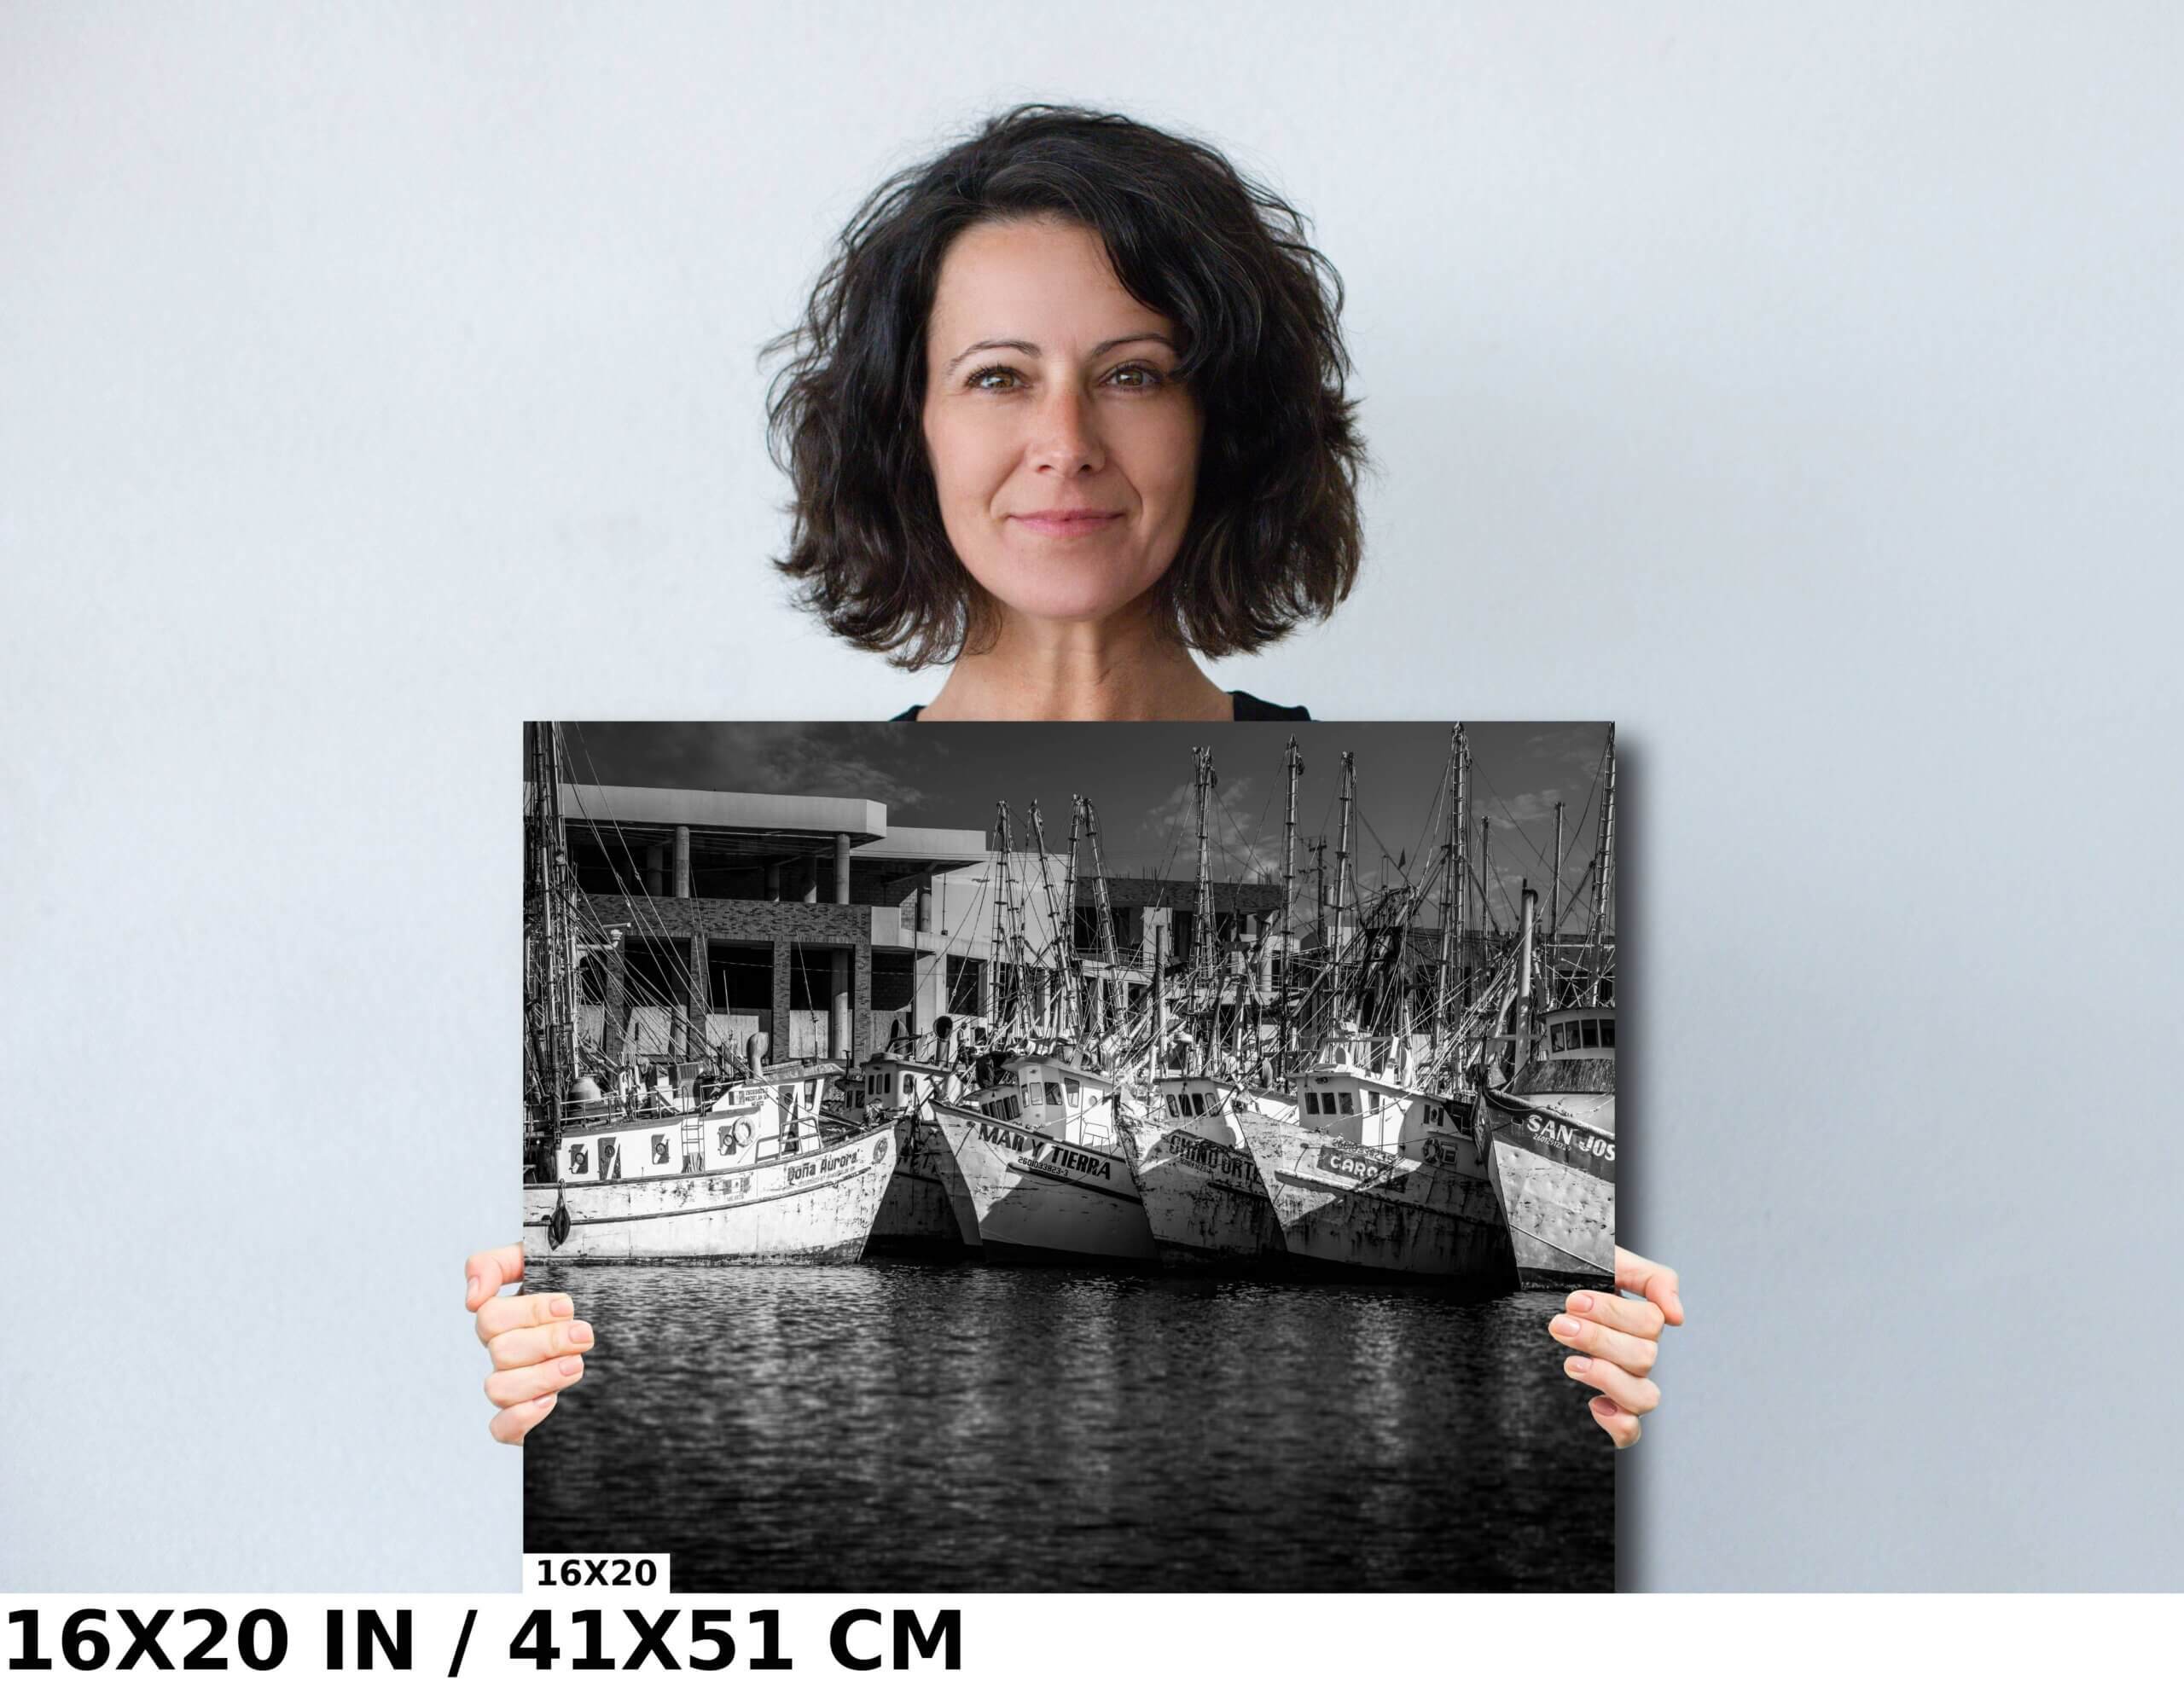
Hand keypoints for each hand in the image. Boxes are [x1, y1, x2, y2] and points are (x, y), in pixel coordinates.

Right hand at [466, 1243, 592, 1444]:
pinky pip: (500, 1428)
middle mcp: (507, 1353)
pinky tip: (551, 1401)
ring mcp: (515, 1387)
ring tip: (577, 1366)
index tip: (567, 1306)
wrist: (630, 1334)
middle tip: (584, 1336)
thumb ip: (500, 1264)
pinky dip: (521, 1416)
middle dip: (546, 1342)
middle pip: (500, 1351)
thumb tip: (472, 1296)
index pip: (489, 1316)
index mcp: (508, 1319)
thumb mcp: (551, 1263)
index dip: (528, 1312)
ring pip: (498, 1389)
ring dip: (540, 1376)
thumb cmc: (588, 1293)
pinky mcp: (525, 1420)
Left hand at [1548, 1247, 1682, 1448]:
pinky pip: (1630, 1432)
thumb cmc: (1558, 1277)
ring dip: (1608, 1378)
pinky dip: (1620, 1423)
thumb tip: (1677, 1316)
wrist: (1511, 1296)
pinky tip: (1594, 1405)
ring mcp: (1621, 1385)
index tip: (1572, 1302)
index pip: (1651, 1322)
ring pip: (1645, 1397)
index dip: (1613, 1313)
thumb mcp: (1604, 1261)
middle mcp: (1633, 1354)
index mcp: (1635, 1320)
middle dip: (1599, 1339)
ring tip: (1570, 1364)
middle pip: (1644, 1357)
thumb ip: (1650, 1278)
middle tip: (1559, 1325)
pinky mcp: (1605, 1412)